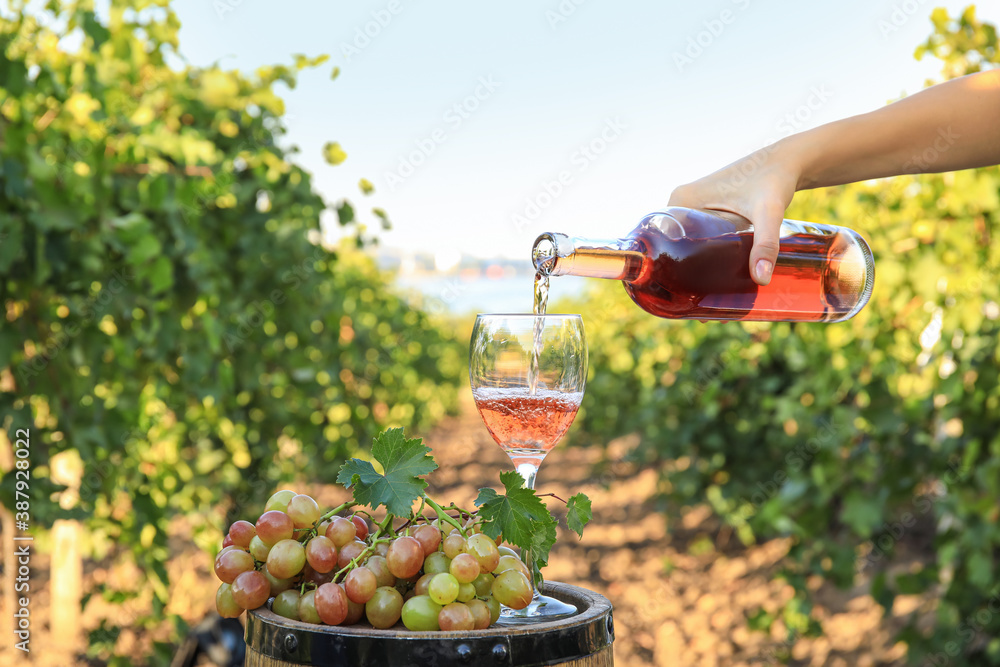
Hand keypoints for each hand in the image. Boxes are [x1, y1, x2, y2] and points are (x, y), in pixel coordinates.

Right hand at [668, 142, 800, 285]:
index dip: (667, 268)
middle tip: (699, 301)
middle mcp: (680, 201)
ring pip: (684, 242)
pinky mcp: (705, 208)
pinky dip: (702, 254)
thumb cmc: (774, 180)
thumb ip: (765, 244)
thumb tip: (761, 279)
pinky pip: (696, 235)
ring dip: (692, 265)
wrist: (787, 161)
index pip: (660, 241)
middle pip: (671, 245)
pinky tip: (713, 275)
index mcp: (680, 200)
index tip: (681, 294)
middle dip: (682, 273)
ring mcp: (692, 205)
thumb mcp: (768, 213)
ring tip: (706, 295)